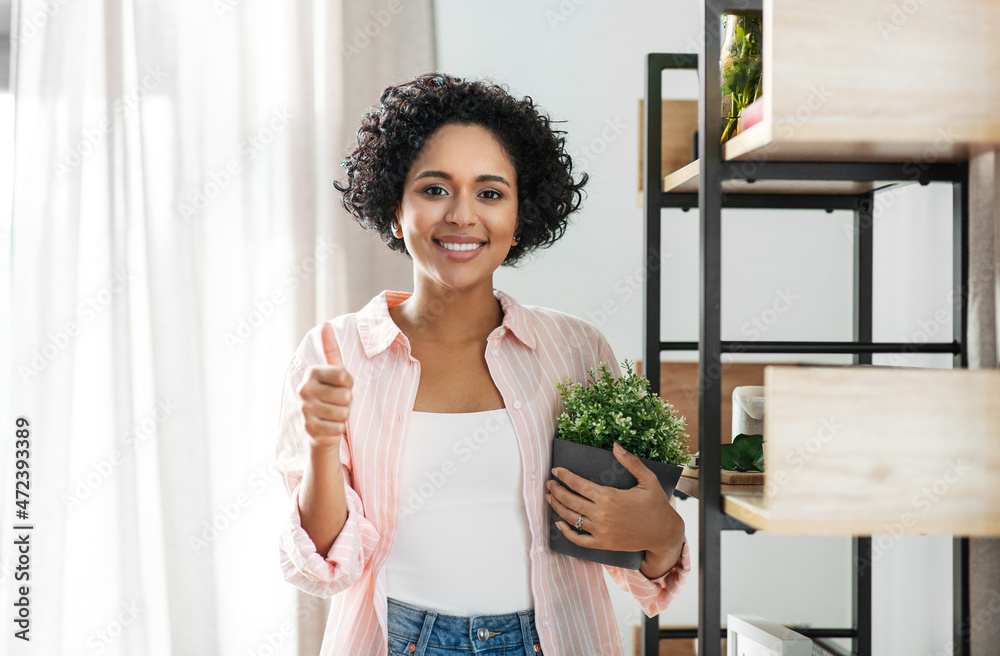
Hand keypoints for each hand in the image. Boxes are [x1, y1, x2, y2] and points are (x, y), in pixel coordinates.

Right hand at [297, 322, 352, 449]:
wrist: (320, 426)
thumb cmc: (332, 396)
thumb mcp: (334, 373)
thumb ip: (330, 350)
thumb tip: (325, 324)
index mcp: (312, 373)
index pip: (345, 376)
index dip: (349, 384)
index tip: (341, 386)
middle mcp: (304, 389)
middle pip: (346, 395)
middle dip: (347, 402)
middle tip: (336, 403)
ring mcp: (305, 410)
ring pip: (343, 412)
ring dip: (343, 416)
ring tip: (333, 414)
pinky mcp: (309, 429)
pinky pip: (338, 428)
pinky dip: (338, 429)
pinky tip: (329, 426)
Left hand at [546, 442, 684, 576]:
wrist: (664, 534)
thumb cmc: (656, 505)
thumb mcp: (648, 479)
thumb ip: (631, 462)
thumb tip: (616, 445)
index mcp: (609, 496)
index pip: (578, 484)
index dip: (564, 476)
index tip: (556, 470)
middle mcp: (601, 514)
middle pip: (570, 500)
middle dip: (556, 490)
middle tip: (549, 483)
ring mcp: (600, 531)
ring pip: (570, 518)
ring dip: (557, 507)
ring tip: (550, 498)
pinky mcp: (602, 543)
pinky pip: (578, 539)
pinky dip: (566, 532)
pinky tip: (559, 523)